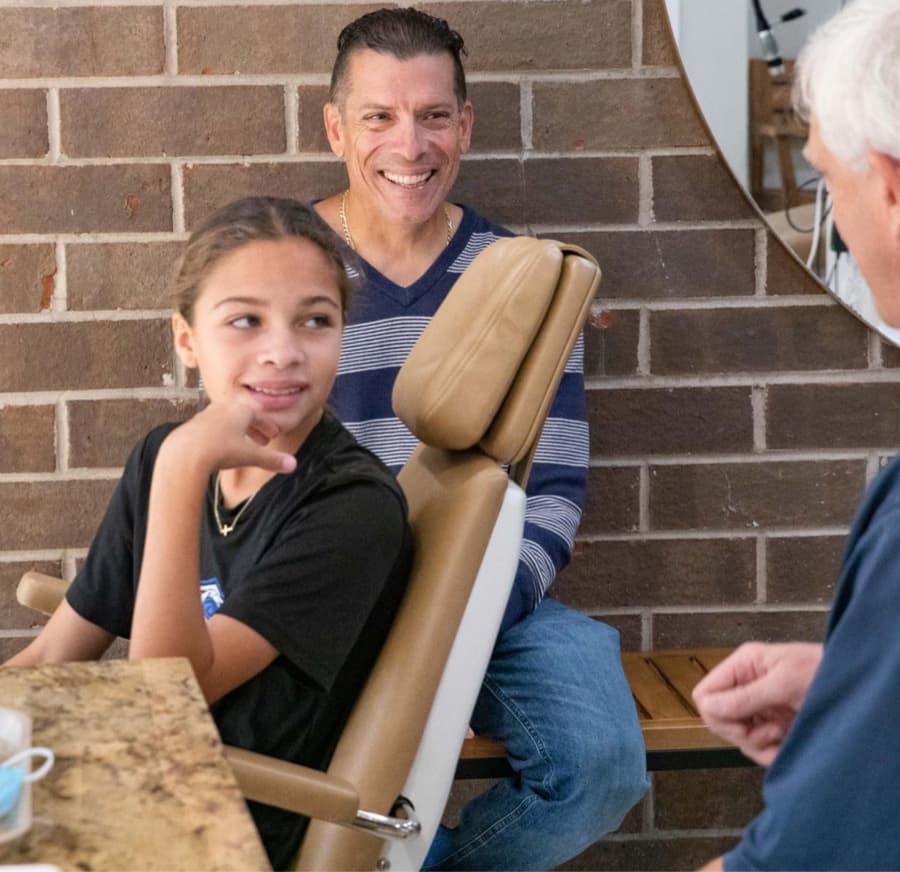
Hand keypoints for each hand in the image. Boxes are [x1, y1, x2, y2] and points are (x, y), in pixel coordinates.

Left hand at [169, 400, 296, 477]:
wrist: (186, 453)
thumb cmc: (220, 450)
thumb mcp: (250, 455)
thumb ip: (271, 460)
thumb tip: (293, 465)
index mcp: (241, 410)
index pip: (260, 415)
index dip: (268, 426)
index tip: (272, 435)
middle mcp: (223, 408)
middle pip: (244, 416)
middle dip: (254, 428)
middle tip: (261, 442)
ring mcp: (206, 415)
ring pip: (227, 421)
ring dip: (237, 432)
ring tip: (241, 446)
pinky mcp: (193, 425)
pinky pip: (212, 428)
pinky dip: (221, 435)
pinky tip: (219, 449)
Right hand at [692, 641, 822, 765]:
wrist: (857, 684)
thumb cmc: (825, 671)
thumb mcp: (782, 682)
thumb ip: (744, 696)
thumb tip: (708, 708)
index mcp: (743, 666)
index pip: (705, 694)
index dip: (717, 714)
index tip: (741, 725)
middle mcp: (746, 685)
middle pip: (718, 720)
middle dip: (742, 732)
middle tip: (768, 731)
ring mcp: (759, 706)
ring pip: (738, 737)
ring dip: (760, 743)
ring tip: (783, 732)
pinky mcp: (772, 724)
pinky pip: (758, 747)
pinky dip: (771, 752)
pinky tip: (787, 743)